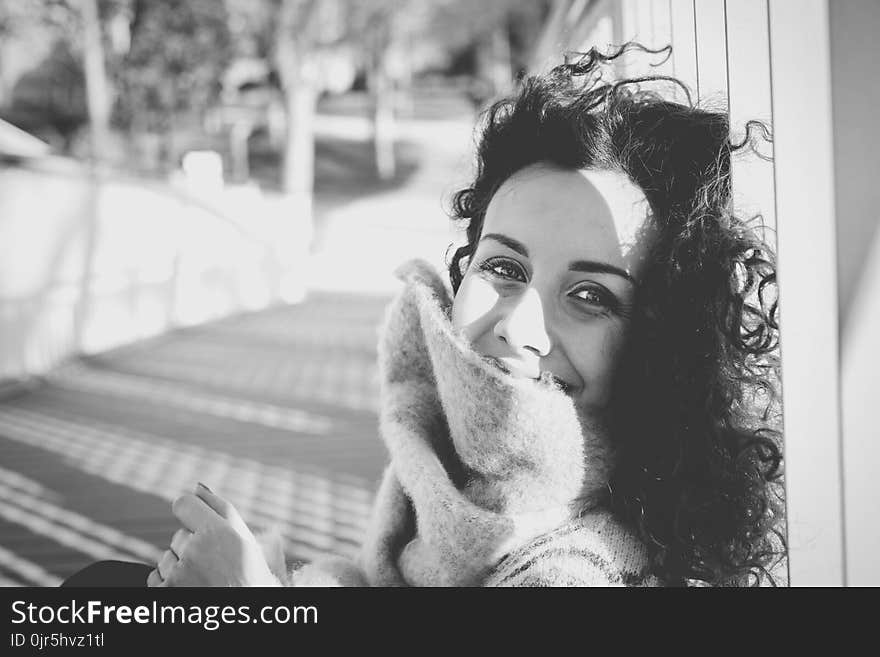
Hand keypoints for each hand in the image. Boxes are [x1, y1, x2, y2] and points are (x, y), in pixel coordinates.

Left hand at [147, 484, 281, 586]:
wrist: (246, 616)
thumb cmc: (250, 576)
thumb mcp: (244, 539)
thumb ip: (220, 508)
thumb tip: (196, 486)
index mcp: (218, 532)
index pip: (183, 503)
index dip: (191, 513)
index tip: (200, 526)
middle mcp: (196, 551)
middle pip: (179, 535)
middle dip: (193, 546)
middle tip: (216, 565)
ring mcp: (178, 574)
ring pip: (167, 556)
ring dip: (181, 565)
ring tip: (205, 579)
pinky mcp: (164, 594)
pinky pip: (155, 576)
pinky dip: (169, 582)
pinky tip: (191, 589)